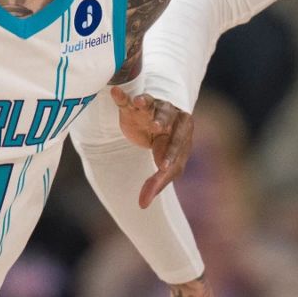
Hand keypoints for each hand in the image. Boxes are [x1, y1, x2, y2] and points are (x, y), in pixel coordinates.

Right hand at [110, 87, 193, 208]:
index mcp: (182, 132)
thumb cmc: (167, 149)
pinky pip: (127, 100)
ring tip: (139, 102)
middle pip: (167, 116)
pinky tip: (115, 91)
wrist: (155, 128)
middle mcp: (168, 117)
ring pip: (150, 103)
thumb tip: (142, 205)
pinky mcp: (131, 108)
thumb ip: (156, 184)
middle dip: (162, 120)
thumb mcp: (167, 169)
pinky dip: (122, 96)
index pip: (178, 143)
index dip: (171, 155)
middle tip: (156, 127)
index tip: (162, 167)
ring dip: (145, 103)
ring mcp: (150, 110)